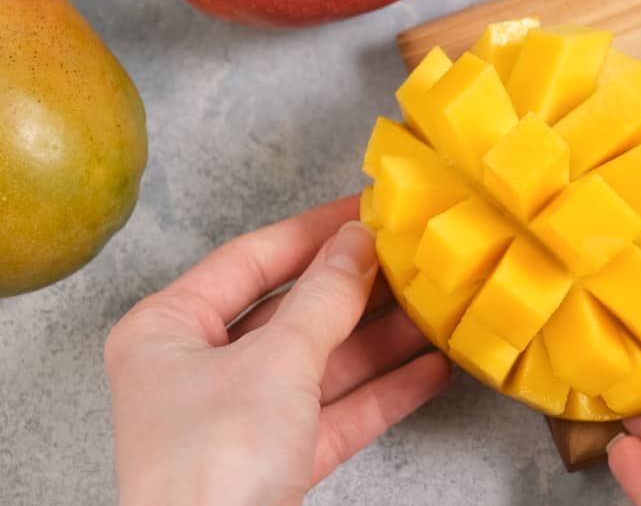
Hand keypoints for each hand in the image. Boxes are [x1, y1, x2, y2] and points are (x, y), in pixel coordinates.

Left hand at [105, 196, 450, 505]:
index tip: (368, 209)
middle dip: (358, 289)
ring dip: (382, 339)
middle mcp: (199, 370)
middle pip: (292, 311)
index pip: (251, 259)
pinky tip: (430, 368)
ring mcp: (240, 418)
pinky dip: (383, 390)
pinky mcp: (277, 461)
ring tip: (437, 308)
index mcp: (167, 331)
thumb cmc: (212, 465)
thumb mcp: (277, 362)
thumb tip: (359, 243)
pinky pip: (337, 411)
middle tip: (411, 257)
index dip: (314, 231)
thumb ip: (325, 297)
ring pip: (322, 363)